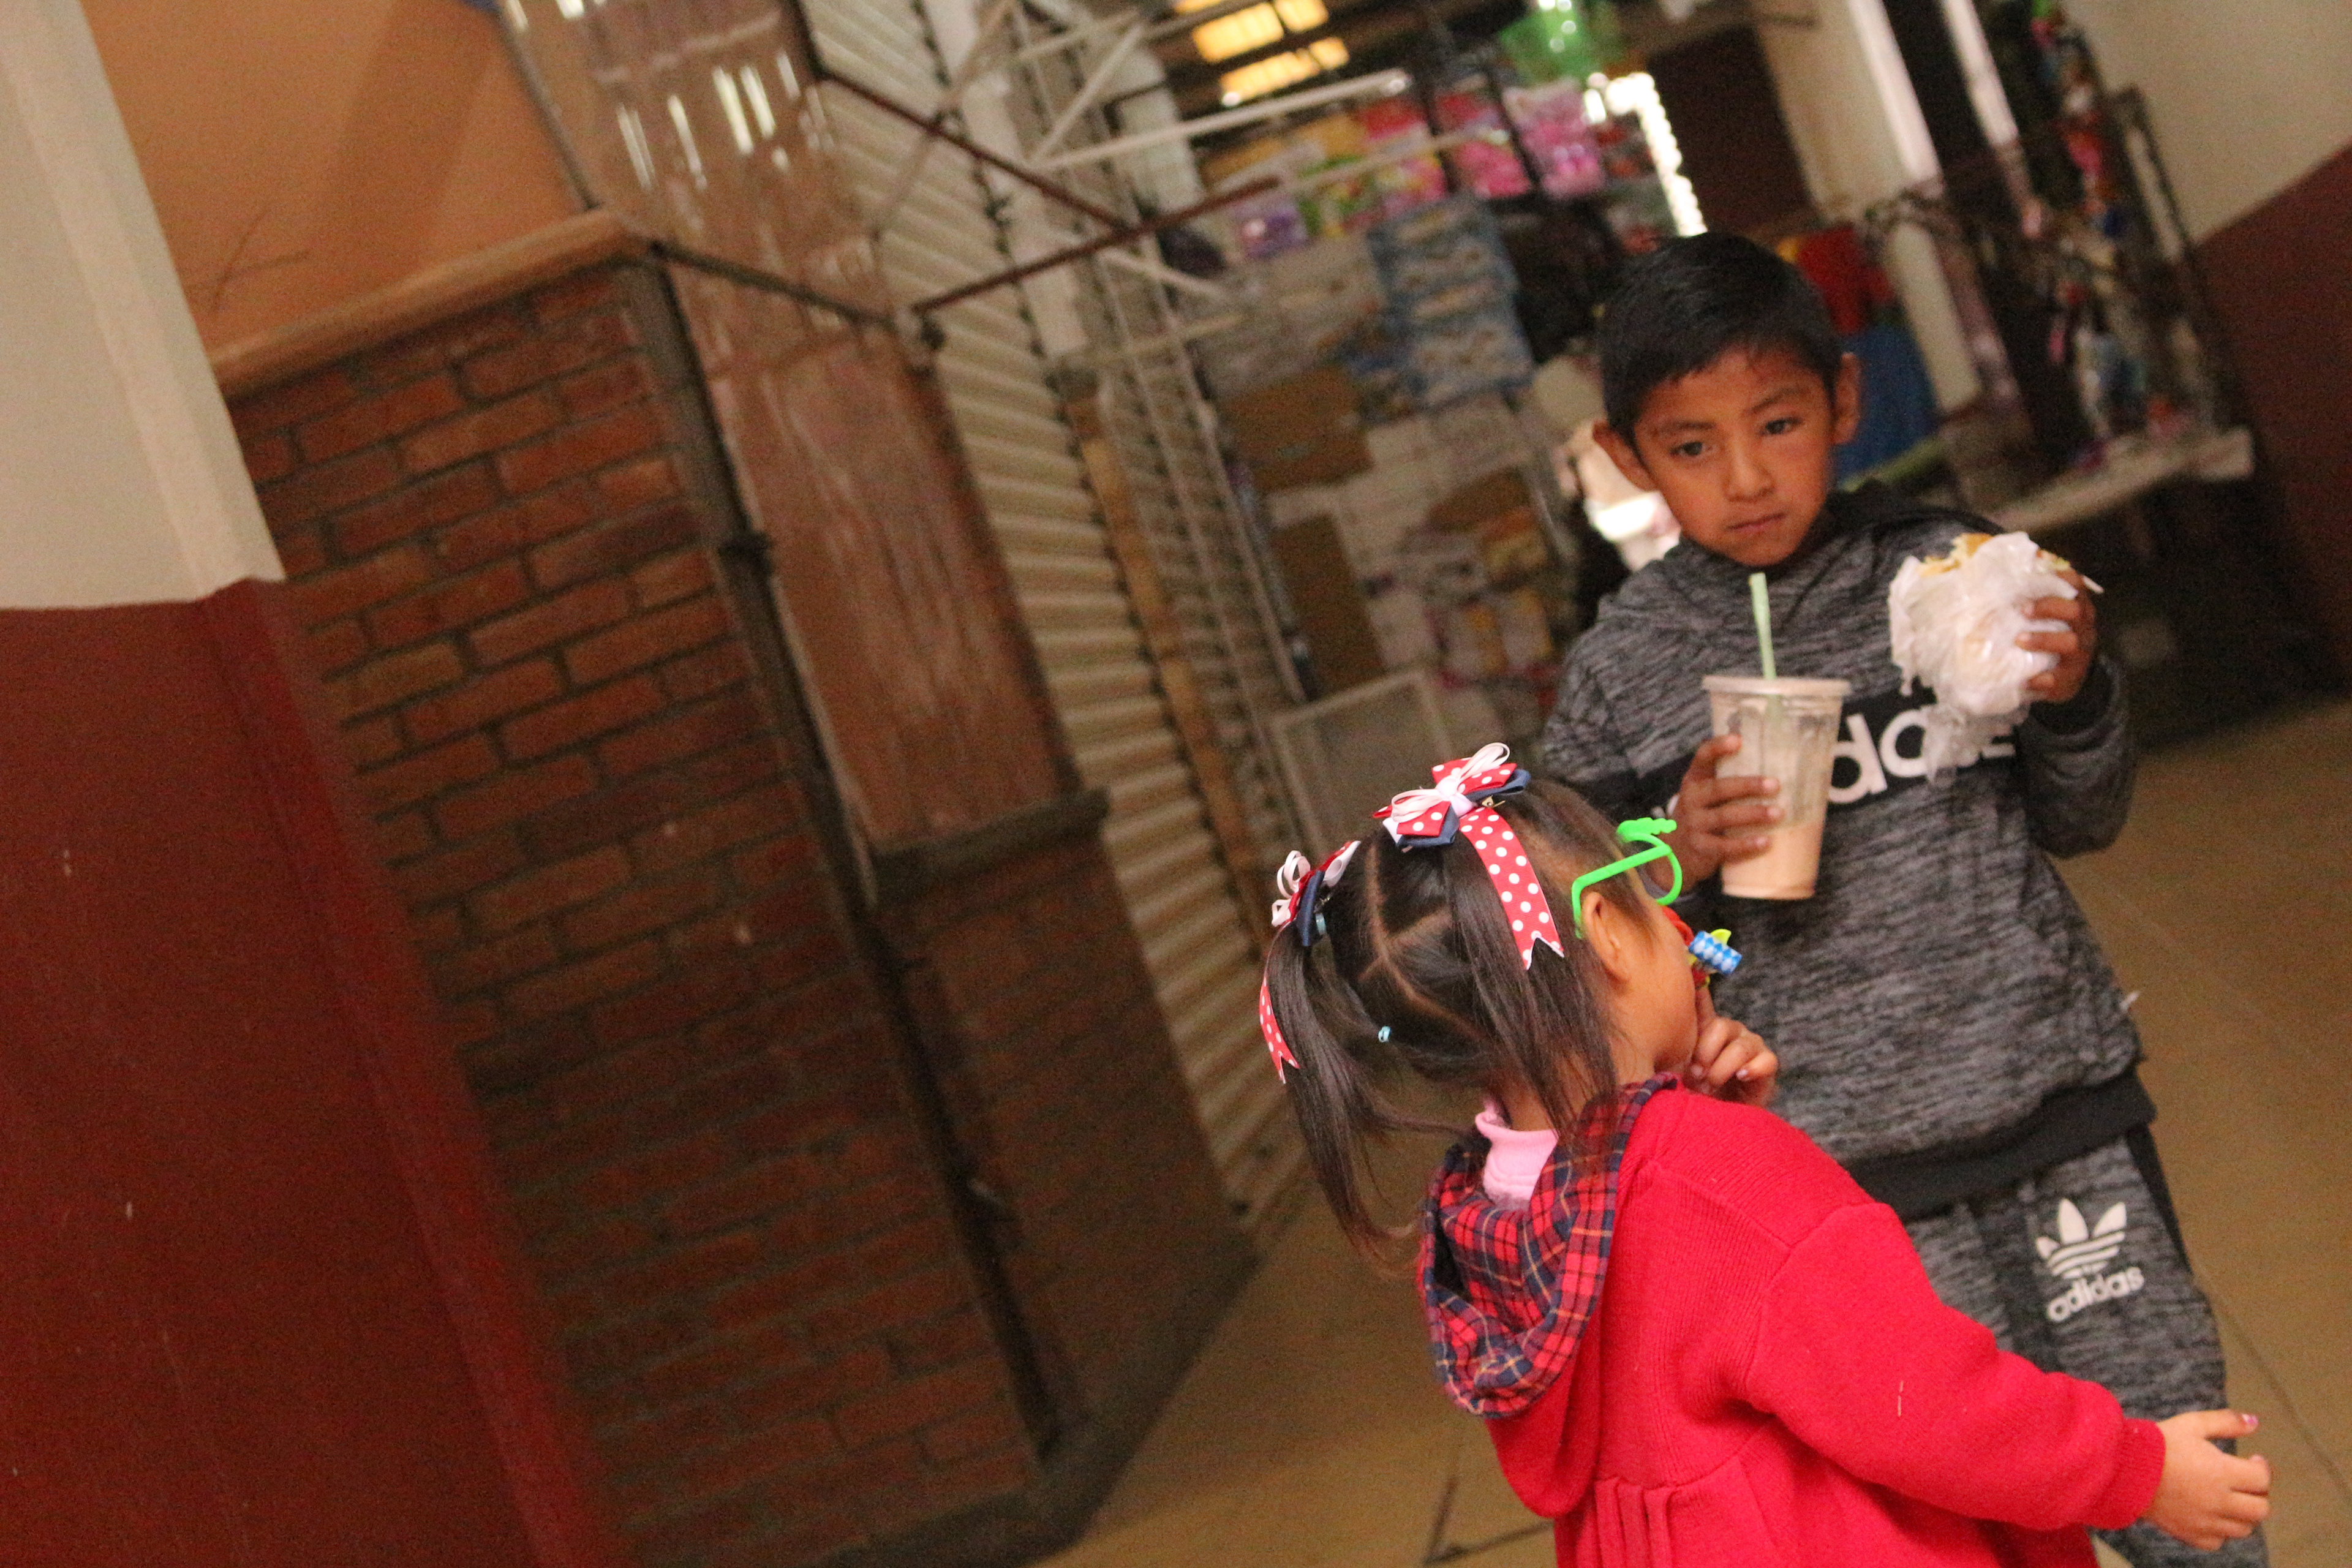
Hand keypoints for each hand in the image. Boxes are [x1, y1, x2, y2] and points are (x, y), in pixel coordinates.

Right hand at [1665, 735, 1779, 884]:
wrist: (1674, 854)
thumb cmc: (1701, 817)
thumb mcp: (1705, 795)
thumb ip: (1726, 780)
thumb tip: (1774, 763)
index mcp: (1694, 780)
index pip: (1702, 757)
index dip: (1718, 747)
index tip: (1739, 740)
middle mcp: (1690, 799)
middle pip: (1719, 788)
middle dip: (1748, 786)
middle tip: (1776, 785)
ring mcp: (1693, 824)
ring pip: (1724, 817)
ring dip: (1753, 814)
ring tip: (1778, 813)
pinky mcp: (1700, 848)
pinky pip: (1725, 846)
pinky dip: (1746, 844)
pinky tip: (1766, 841)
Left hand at [1686, 985, 1776, 1105]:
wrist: (1717, 1120)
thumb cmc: (1697, 1092)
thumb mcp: (1680, 1065)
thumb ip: (1678, 1036)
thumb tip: (1675, 1003)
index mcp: (1708, 1030)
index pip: (1704, 1006)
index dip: (1699, 992)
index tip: (1694, 978)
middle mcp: (1732, 1033)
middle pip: (1723, 1027)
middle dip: (1706, 1052)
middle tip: (1695, 1074)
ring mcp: (1752, 1047)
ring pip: (1742, 1046)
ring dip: (1722, 1068)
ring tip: (1710, 1084)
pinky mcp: (1767, 1066)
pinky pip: (1766, 1060)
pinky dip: (1752, 1069)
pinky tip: (1740, 1078)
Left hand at [2020, 569, 2098, 704]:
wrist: (2064, 681)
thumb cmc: (2049, 640)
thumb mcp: (2046, 619)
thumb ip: (2032, 598)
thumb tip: (2009, 569)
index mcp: (2077, 609)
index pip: (2077, 586)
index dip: (2062, 578)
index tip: (2040, 573)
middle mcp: (2083, 629)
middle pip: (2076, 611)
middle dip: (2049, 607)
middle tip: (2023, 609)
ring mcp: (2079, 655)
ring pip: (2071, 643)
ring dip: (2044, 640)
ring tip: (2019, 640)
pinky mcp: (2069, 680)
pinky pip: (2059, 679)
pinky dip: (2042, 679)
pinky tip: (2026, 680)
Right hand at [2144, 1411, 2269, 1548]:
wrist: (2123, 1468)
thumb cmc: (2158, 1443)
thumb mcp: (2191, 1424)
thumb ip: (2226, 1422)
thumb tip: (2255, 1422)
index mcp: (2222, 1472)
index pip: (2262, 1479)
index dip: (2261, 1468)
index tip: (2253, 1460)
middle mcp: (2219, 1501)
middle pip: (2260, 1509)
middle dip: (2258, 1494)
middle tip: (2245, 1482)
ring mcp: (2205, 1522)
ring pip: (2243, 1529)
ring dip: (2242, 1513)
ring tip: (2229, 1498)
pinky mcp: (2190, 1534)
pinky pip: (2217, 1541)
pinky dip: (2218, 1531)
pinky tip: (2209, 1515)